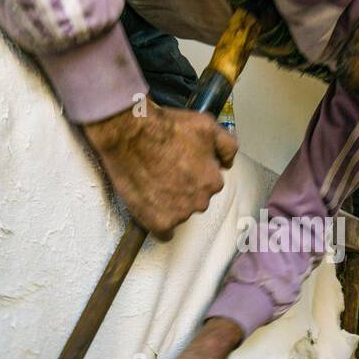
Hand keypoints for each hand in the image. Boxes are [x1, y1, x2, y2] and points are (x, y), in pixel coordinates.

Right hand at [84, 101, 238, 239]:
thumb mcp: (207, 126)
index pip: (208, 184)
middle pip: (194, 200)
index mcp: (213, 181)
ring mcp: (180, 214)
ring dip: (168, 204)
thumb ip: (227, 146)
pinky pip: (163, 232)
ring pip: (178, 214)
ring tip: (151, 183)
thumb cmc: (167, 127)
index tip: (179, 164)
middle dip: (182, 189)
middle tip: (163, 172)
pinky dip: (158, 223)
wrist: (130, 134)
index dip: (193, 173)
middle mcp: (201, 202)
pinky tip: (151, 210)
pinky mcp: (159, 223)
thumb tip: (227, 164)